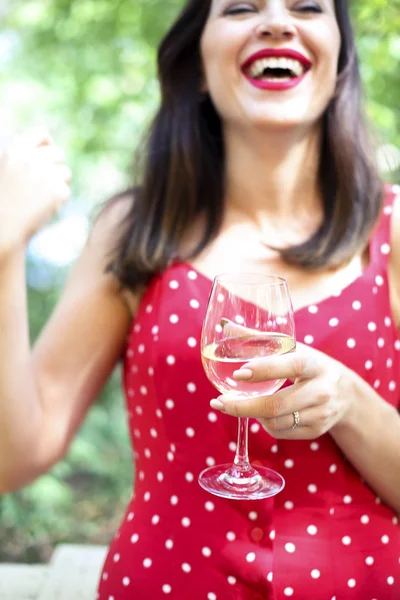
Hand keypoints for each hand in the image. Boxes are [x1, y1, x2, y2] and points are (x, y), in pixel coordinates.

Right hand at [0, 127, 71, 254]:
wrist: (3, 228)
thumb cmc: (2, 202)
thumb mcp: (5, 171)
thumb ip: (22, 157)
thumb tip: (45, 145)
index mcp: (16, 150)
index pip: (41, 133)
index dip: (47, 144)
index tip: (48, 152)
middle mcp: (32, 159)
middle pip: (58, 154)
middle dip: (55, 166)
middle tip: (45, 183)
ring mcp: (47, 174)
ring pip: (65, 172)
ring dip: (58, 183)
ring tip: (40, 197)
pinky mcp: (58, 191)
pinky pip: (66, 191)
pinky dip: (58, 200)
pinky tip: (43, 208)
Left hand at [210, 342, 354, 439]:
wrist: (347, 394)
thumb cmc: (310, 365)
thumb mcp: (293, 348)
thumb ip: (259, 339)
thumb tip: (226, 325)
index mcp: (315, 364)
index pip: (290, 367)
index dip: (263, 370)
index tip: (238, 373)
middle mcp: (321, 391)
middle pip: (277, 405)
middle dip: (243, 406)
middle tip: (219, 402)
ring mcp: (320, 414)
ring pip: (276, 422)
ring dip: (251, 415)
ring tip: (234, 404)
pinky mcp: (316, 430)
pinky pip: (281, 432)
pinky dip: (265, 424)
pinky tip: (258, 414)